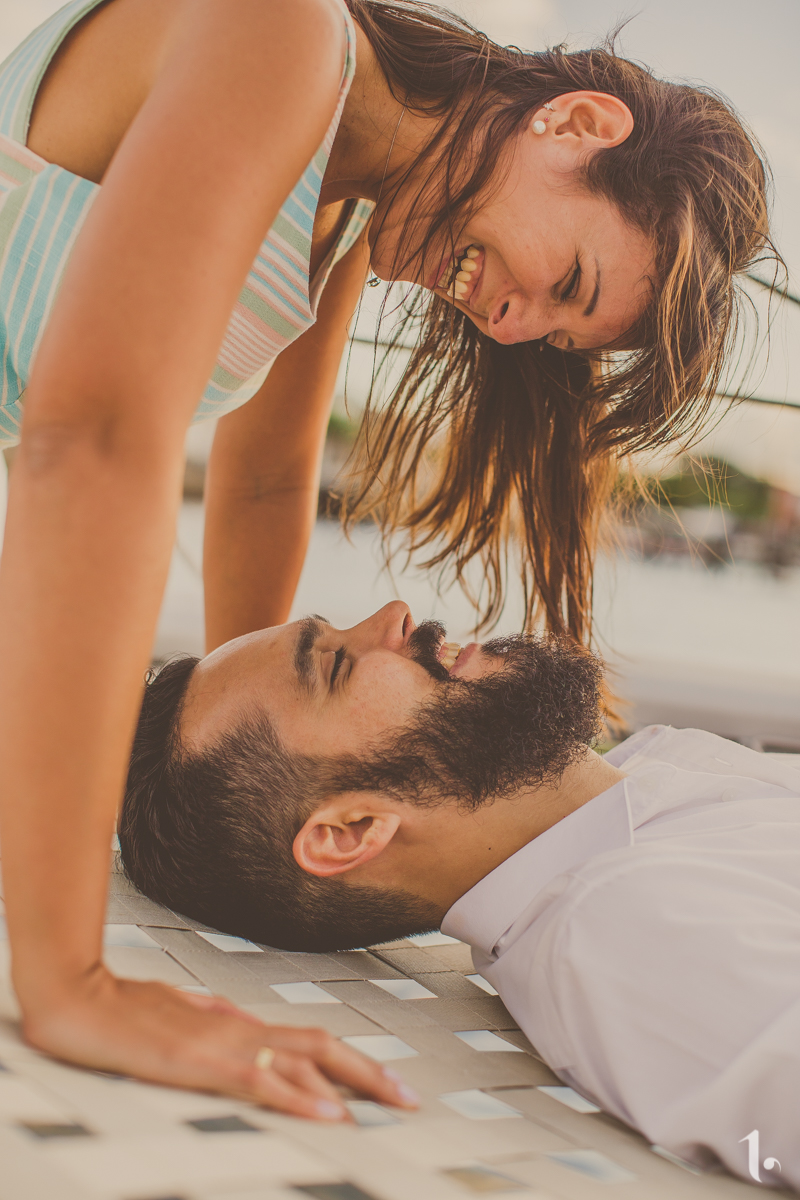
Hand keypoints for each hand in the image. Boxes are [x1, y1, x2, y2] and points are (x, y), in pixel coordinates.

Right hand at [22, 966, 418, 1119]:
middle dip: (370, 1074)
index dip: (350, 1061)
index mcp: (237, 1022)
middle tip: (409, 1099)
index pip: (307, 1040)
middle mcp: (241, 1029)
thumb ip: (211, 1016)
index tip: (387, 1082)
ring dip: (349, 1085)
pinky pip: (264, 1081)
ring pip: (303, 1059)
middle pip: (321, 1045)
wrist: (82, 999)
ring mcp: (225, 1044)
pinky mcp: (203, 1063)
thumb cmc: (125, 1006)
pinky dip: (301, 1097)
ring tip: (386, 1107)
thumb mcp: (178, 1012)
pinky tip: (329, 1112)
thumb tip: (235, 1018)